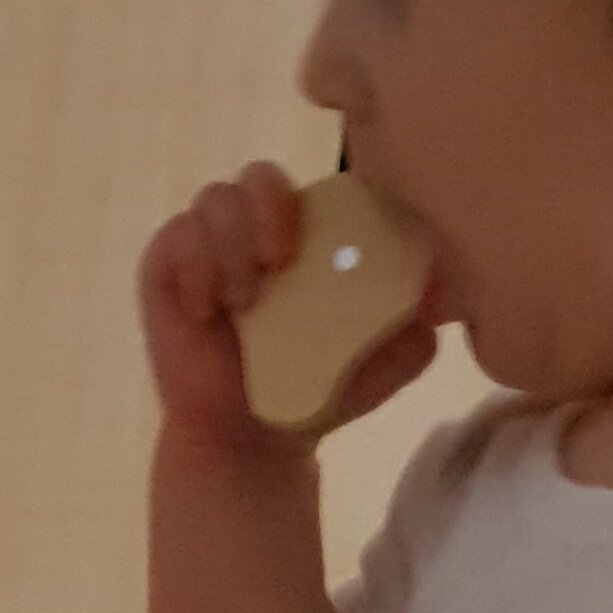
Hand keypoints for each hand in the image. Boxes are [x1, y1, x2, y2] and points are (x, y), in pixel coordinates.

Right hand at [139, 161, 437, 457]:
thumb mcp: (384, 362)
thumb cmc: (317, 391)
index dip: (322, 196)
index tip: (335, 241)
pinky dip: (196, 266)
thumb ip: (415, 323)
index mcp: (308, 238)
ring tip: (245, 300)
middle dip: (269, 206)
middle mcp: (256, 230)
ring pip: (213, 197)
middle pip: (258, 174)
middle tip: (280, 260)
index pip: (313, 184)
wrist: (256, 439)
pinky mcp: (165, 266)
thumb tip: (448, 287)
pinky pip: (175, 235)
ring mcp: (207, 244)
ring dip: (231, 241)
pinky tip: (210, 308)